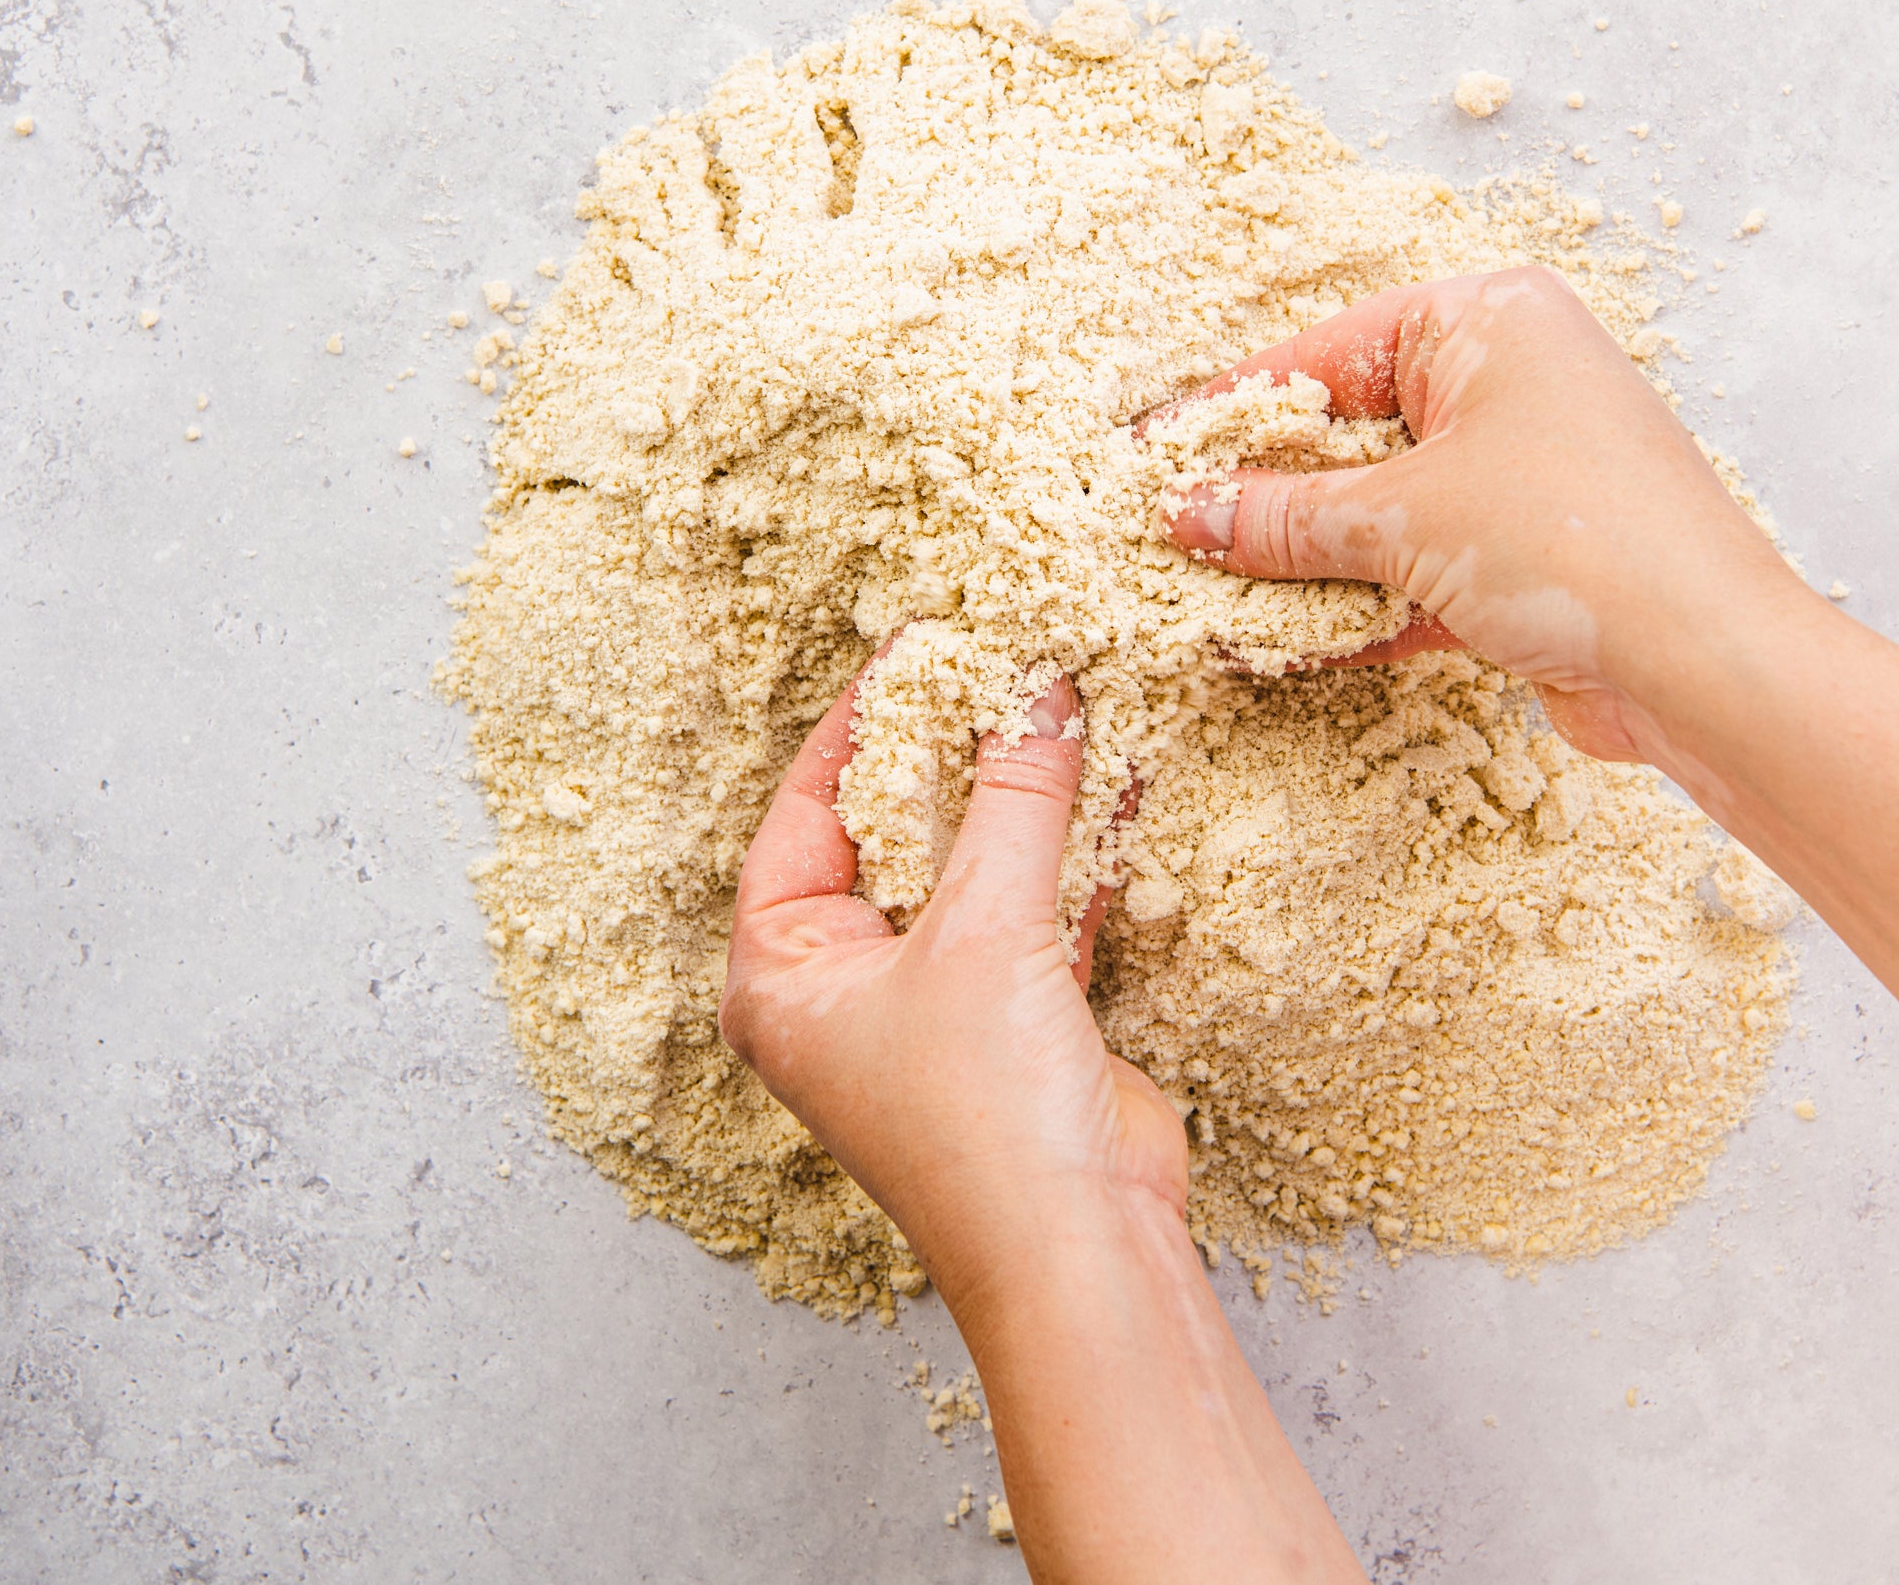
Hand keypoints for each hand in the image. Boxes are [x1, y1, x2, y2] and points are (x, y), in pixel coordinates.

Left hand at [725, 669, 1364, 1579]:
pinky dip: (1074, 846)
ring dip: (1019, 790)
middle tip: (991, 657)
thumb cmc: (985, 1124)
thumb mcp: (986, 931)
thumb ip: (1014, 797)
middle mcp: (846, 986)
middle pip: (890, 830)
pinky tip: (1115, 775)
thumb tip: (1035, 689)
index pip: (804, 812)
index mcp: (783, 972)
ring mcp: (935, 1003)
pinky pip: (1037, 902)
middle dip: (947, 746)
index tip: (916, 648)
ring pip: (971, 863)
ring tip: (1057, 693)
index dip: (858, 724)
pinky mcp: (1018, 1017)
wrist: (1082, 1251)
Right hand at [1163, 264, 1811, 762]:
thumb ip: (1286, 515)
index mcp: (1490, 322)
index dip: (1234, 406)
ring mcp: (1525, 478)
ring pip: (1382, 511)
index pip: (1327, 354)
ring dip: (1303, 558)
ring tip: (1206, 588)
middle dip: (1265, 489)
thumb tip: (1190, 512)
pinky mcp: (1530, 565)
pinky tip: (1278, 639)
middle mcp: (1513, 384)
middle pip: (1352, 431)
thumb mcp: (1404, 518)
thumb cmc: (1576, 543)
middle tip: (1170, 523)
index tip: (1155, 446)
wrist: (1708, 667)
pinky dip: (1355, 605)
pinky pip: (1417, 573)